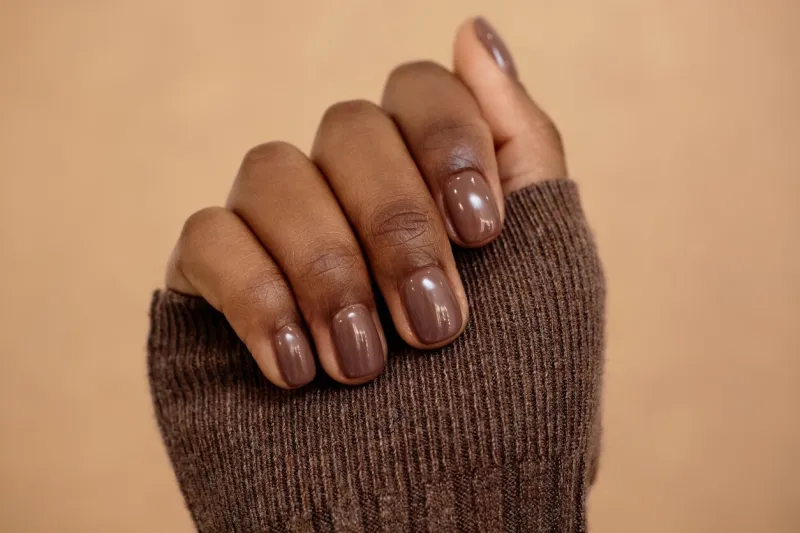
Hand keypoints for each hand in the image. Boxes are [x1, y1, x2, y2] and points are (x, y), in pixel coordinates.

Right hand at [164, 17, 565, 388]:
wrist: (439, 523)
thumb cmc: (512, 404)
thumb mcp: (550, 265)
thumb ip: (521, 143)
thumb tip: (473, 30)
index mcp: (427, 185)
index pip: (415, 91)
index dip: (447, 139)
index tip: (484, 230)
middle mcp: (349, 199)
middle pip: (346, 128)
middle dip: (397, 225)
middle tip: (435, 328)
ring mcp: (278, 241)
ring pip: (271, 171)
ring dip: (331, 268)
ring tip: (367, 367)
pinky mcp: (211, 292)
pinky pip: (205, 238)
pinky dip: (258, 298)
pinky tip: (299, 375)